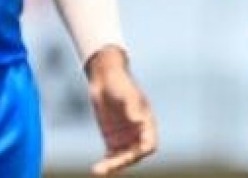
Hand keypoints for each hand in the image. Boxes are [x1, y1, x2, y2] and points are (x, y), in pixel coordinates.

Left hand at [84, 46, 156, 174]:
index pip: (149, 144)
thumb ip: (132, 107)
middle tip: (109, 165)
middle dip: (123, 162)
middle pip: (135, 155)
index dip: (143, 151)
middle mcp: (137, 134)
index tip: (132, 155)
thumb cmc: (120, 83)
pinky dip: (106, 163)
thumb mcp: (127, 94)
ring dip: (112, 166)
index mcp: (147, 123)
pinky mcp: (112, 140)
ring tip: (98, 170)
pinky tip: (98, 167)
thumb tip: (138, 121)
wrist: (104, 78)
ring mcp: (125, 138)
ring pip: (122, 159)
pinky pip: (111, 156)